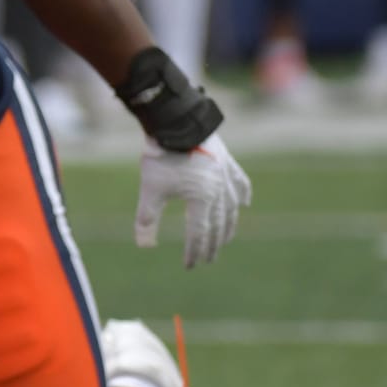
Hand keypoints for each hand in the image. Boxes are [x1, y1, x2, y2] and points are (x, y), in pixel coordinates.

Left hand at [135, 133, 251, 267]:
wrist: (176, 120)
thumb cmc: (162, 155)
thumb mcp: (151, 188)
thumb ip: (147, 218)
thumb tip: (143, 245)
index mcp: (201, 200)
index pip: (199, 234)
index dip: (194, 251)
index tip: (189, 265)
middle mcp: (219, 191)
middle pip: (218, 225)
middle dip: (213, 245)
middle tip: (208, 259)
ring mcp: (226, 175)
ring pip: (232, 208)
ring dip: (228, 226)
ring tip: (225, 239)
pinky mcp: (227, 160)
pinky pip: (240, 181)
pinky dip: (242, 194)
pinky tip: (244, 203)